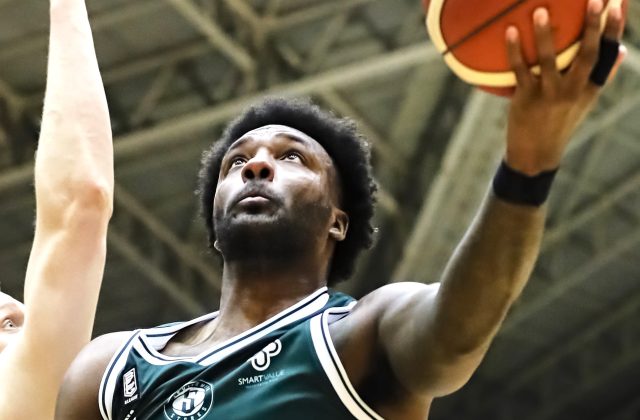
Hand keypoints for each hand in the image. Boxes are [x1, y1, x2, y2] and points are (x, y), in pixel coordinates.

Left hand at [504, 0, 624, 174]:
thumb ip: (602, 75)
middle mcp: (573, 90)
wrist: (536, 153)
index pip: (607, 54)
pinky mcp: (526, 99)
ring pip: (549, 60)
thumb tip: (620, 50)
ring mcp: (549, 95)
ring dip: (545, 34)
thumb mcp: (585, 102)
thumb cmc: (560, 122)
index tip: (619, 3)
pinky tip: (510, 31)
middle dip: (592, 26)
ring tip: (541, 9)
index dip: (614, 28)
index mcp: (590, 87)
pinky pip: (520, 70)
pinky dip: (514, 50)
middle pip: (586, 54)